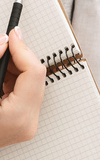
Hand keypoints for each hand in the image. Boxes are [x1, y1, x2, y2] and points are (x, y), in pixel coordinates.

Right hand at [0, 27, 45, 147]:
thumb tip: (3, 42)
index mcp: (19, 116)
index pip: (34, 72)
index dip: (23, 49)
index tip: (12, 34)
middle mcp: (28, 123)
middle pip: (36, 77)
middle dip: (19, 57)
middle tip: (3, 44)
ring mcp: (27, 125)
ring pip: (31, 84)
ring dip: (15, 68)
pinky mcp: (23, 124)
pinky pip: (24, 94)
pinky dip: (12, 80)